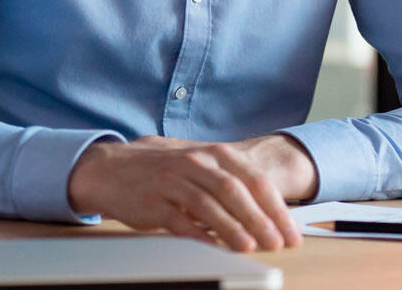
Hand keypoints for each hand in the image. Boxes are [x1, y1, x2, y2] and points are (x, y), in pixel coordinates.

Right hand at [66, 135, 305, 251]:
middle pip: (235, 190)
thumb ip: (227, 181)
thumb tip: (265, 211)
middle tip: (279, 243)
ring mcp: (172, 180)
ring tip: (251, 247)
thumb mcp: (197, 164)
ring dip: (234, 227)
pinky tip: (214, 248)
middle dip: (261, 219)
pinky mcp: (153, 200)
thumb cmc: (160, 169)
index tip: (291, 230)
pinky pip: (179, 219)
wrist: (110, 168)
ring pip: (209, 203)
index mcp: (212, 153)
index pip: (253, 178)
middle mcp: (194, 162)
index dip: (276, 206)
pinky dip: (199, 235)